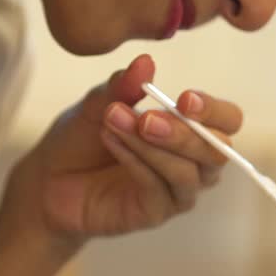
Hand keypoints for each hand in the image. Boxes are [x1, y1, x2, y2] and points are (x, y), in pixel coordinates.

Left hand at [2, 54, 243, 256]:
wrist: (48, 180)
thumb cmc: (83, 140)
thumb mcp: (98, 104)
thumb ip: (122, 87)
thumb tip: (146, 61)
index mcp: (193, 131)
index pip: (227, 121)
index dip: (213, 111)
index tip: (184, 98)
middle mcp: (195, 164)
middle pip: (217, 152)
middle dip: (185, 133)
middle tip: (146, 118)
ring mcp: (177, 192)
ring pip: (187, 173)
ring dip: (153, 146)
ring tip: (114, 121)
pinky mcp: (155, 214)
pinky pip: (158, 189)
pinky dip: (136, 162)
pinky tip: (112, 140)